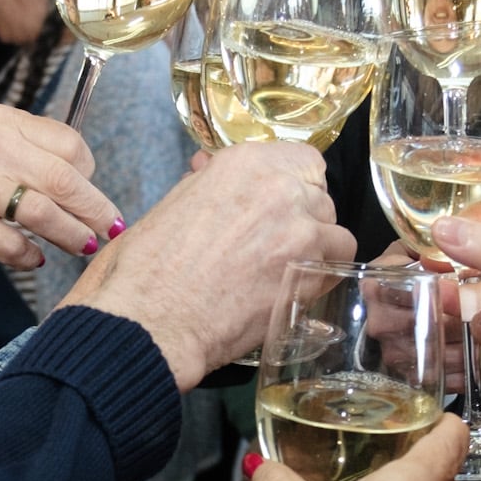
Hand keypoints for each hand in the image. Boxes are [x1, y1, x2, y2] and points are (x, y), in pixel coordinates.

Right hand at [0, 106, 120, 267]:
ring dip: (72, 235)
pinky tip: (34, 257)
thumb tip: (83, 177)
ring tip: (85, 246)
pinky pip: (11, 243)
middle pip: (63, 180)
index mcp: (2, 121)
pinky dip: (29, 255)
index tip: (91, 192)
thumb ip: (28, 148)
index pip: (68, 143)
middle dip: (94, 208)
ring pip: (44, 213)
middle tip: (111, 226)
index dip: (89, 172)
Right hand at [58, 143, 351, 389]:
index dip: (294, 184)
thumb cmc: (144, 267)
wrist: (151, 320)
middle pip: (319, 196)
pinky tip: (296, 288)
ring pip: (334, 232)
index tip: (281, 204)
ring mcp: (300, 231)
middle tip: (274, 244)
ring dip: (316, 248)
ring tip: (285, 270)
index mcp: (243, 163)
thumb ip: (203, 184)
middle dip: (302, 217)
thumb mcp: (170, 205)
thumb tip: (208, 169)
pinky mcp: (310, 274)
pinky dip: (322, 277)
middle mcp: (280, 188)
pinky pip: (337, 267)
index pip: (303, 160)